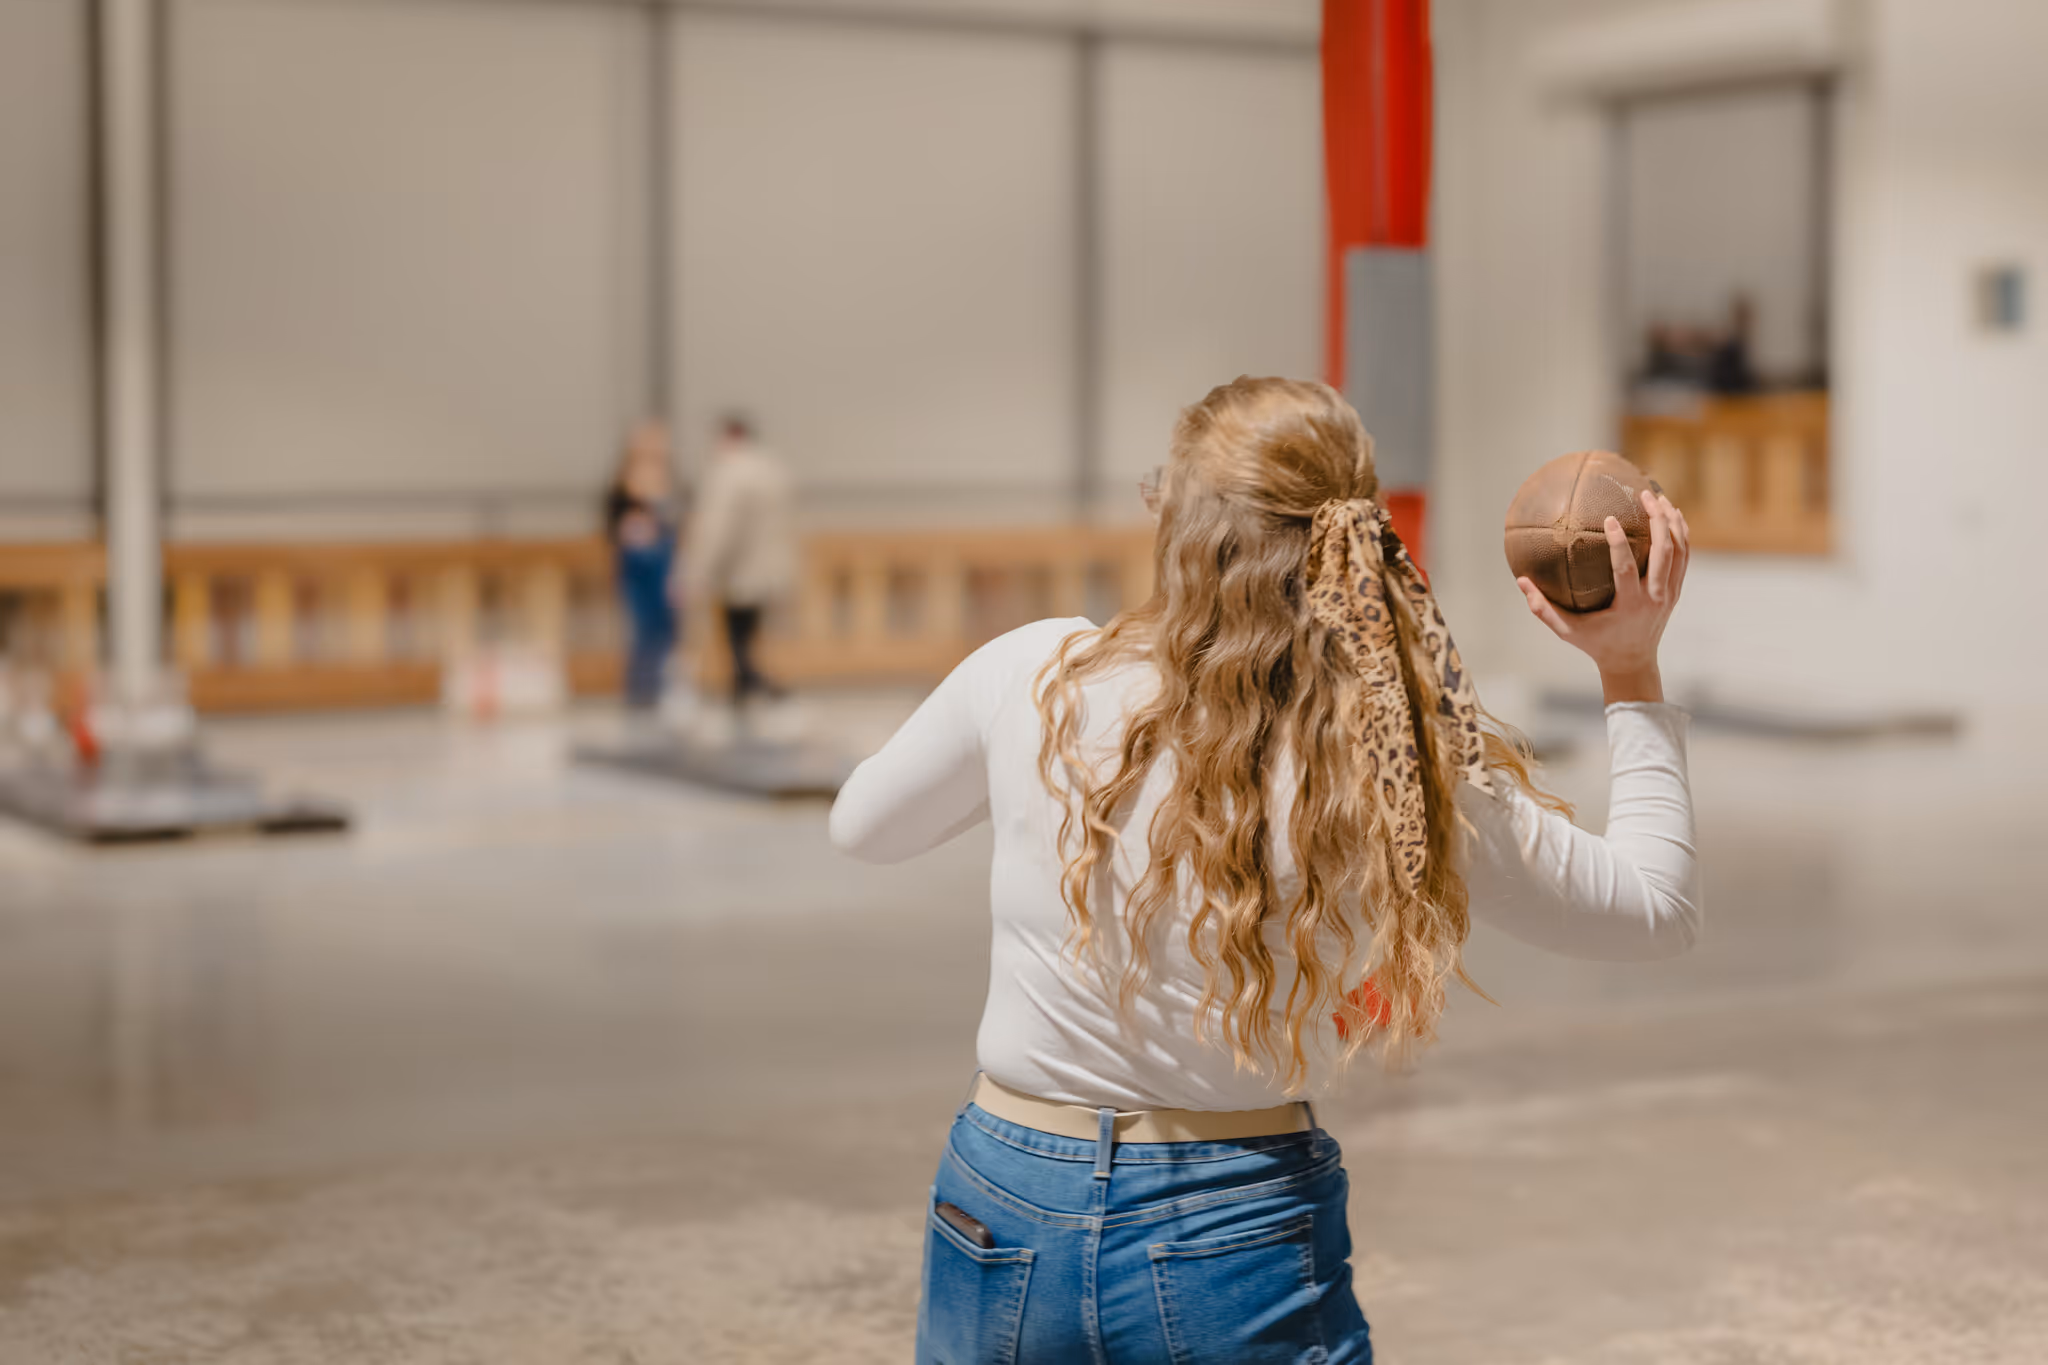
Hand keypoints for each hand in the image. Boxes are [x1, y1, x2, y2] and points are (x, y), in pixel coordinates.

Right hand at [1517, 489, 1688, 704]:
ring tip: (1659, 497)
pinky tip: (1671, 514)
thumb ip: (1543, 609)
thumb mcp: (1567, 631)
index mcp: (1629, 606)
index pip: (1626, 568)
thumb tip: (1521, 581)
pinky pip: (1683, 557)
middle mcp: (1654, 598)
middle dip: (1657, 520)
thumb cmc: (1595, 644)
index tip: (1610, 519)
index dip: (1620, 543)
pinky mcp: (1675, 591)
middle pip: (1664, 553)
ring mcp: (1669, 594)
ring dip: (1671, 522)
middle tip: (1644, 495)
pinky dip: (1680, 534)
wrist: (1633, 661)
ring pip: (1679, 551)